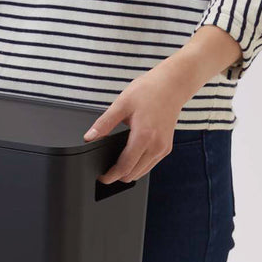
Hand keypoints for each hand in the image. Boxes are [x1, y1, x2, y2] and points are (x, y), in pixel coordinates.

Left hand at [83, 67, 184, 183]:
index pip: (125, 167)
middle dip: (118, 176)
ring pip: (142, 173)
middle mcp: (156, 146)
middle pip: (133, 174)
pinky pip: (150, 165)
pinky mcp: (166, 148)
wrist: (173, 84)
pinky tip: (131, 158)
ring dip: (129, 172)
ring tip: (117, 165)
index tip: (102, 177)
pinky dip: (138, 166)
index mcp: (143, 136)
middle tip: (107, 171)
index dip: (111, 176)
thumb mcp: (122, 104)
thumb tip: (89, 137)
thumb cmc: (150, 90)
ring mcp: (163, 149)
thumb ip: (104, 123)